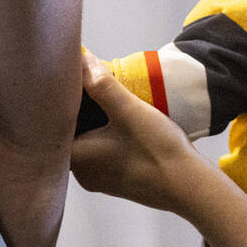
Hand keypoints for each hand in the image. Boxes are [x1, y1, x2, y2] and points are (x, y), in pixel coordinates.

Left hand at [71, 51, 206, 213]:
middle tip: (97, 87)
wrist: (189, 187)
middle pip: (73, 132)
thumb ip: (101, 84)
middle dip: (84, 110)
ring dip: (100, 125)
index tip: (76, 80)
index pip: (56, 121)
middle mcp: (80, 173)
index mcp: (74, 156)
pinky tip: (130, 130)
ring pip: (91, 144)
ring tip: (115, 104)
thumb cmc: (156, 151)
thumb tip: (83, 60)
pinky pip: (107, 155)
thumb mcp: (128, 110)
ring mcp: (100, 180)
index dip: (64, 99)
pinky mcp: (118, 183)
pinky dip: (113, 140)